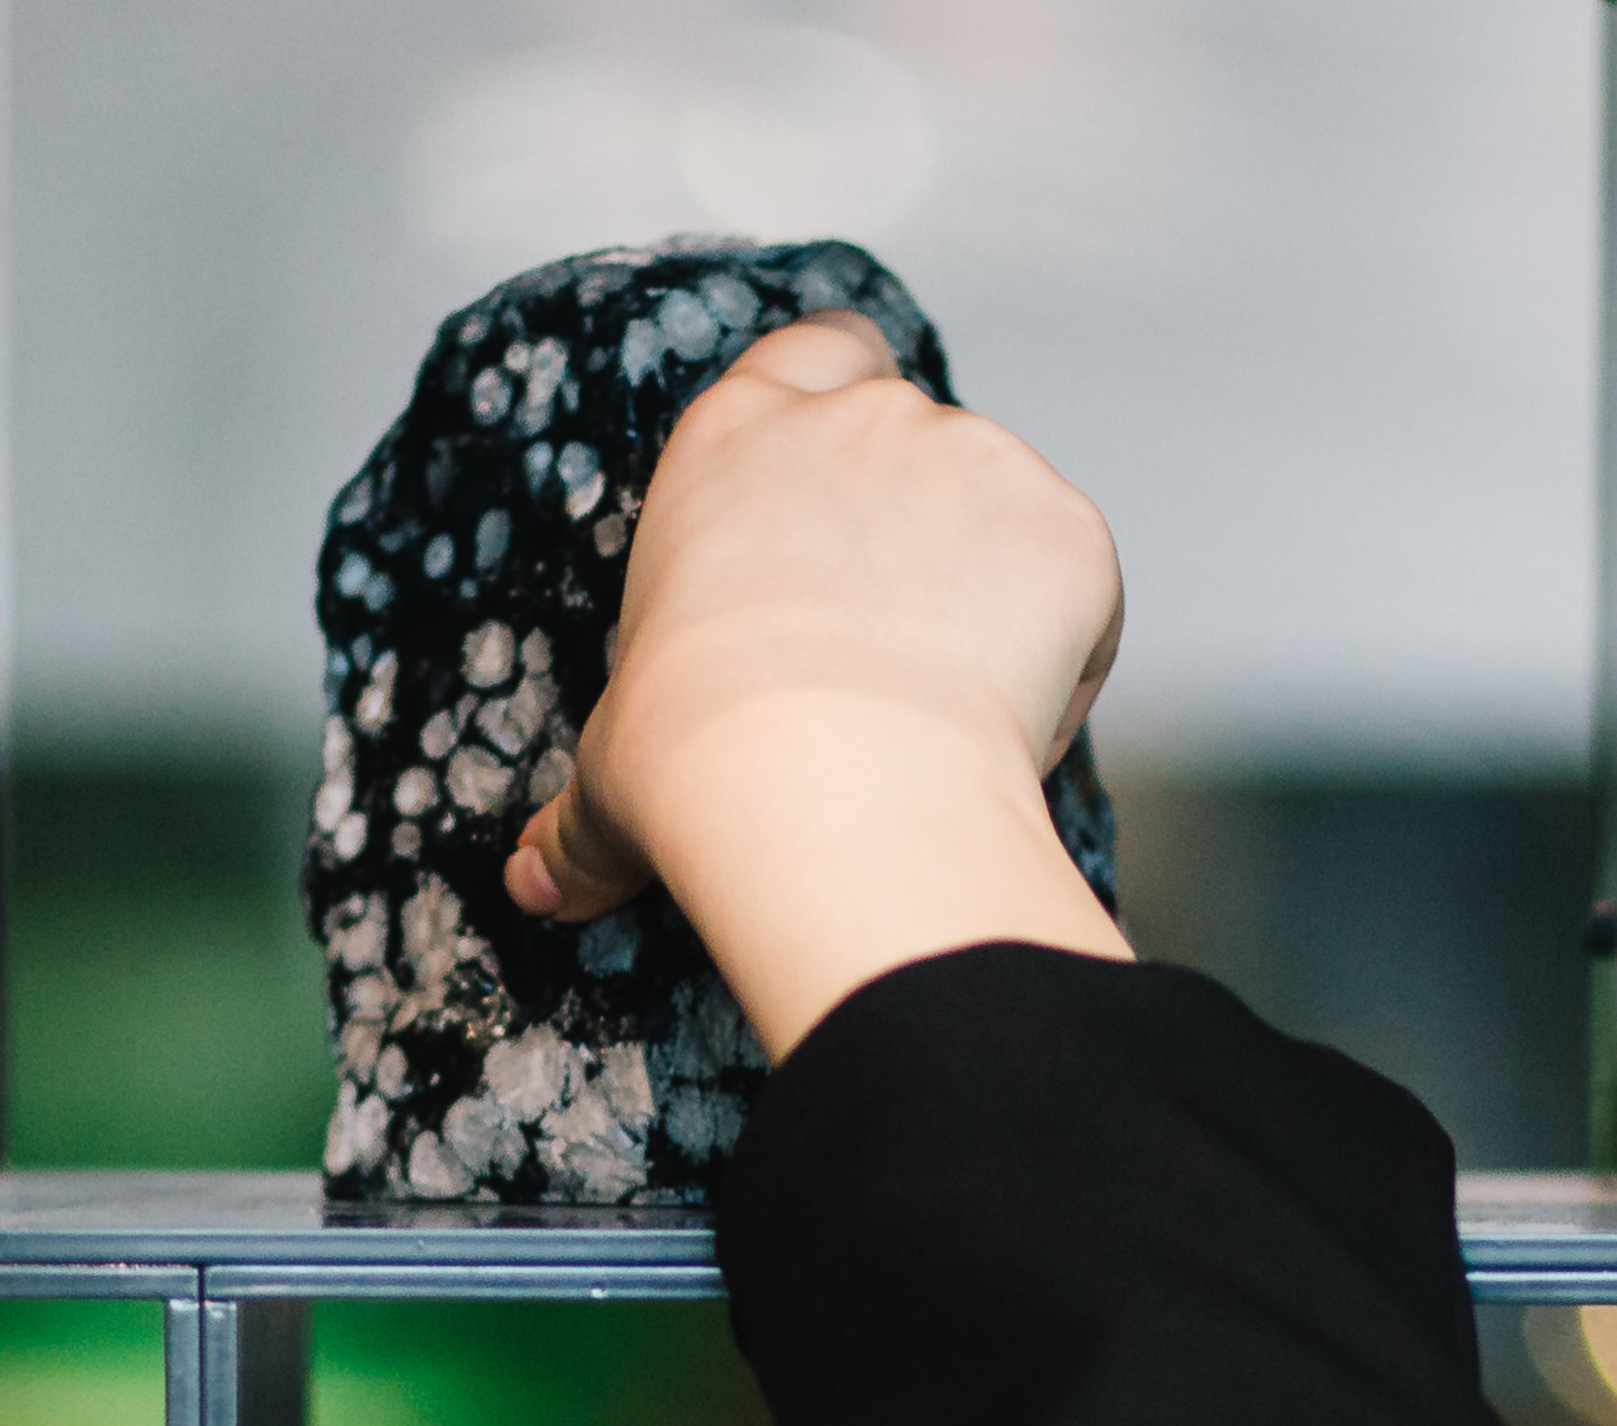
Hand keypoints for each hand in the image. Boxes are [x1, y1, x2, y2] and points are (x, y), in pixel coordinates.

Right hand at [501, 314, 1129, 1053]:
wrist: (828, 787)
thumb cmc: (699, 761)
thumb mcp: (612, 777)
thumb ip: (579, 818)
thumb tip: (536, 884)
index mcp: (736, 440)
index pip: (812, 350)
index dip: (844, 389)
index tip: (856, 464)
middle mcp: (859, 422)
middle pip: (916, 430)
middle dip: (920, 519)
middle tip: (898, 635)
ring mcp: (972, 460)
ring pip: (1004, 512)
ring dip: (993, 587)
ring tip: (947, 708)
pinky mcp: (1065, 527)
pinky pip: (1080, 587)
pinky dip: (1063, 647)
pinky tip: (1007, 726)